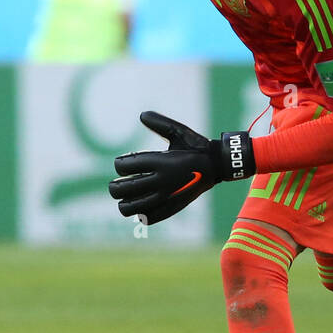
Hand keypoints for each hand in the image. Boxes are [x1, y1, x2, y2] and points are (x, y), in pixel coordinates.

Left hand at [108, 110, 254, 224]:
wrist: (217, 166)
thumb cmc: (196, 147)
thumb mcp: (180, 131)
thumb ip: (160, 123)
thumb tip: (142, 115)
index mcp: (160, 161)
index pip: (123, 166)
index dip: (118, 164)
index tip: (123, 163)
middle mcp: (160, 181)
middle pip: (120, 189)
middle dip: (114, 185)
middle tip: (119, 182)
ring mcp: (165, 197)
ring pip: (129, 208)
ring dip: (123, 202)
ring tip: (127, 197)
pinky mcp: (171, 209)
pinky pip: (146, 217)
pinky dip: (139, 213)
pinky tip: (143, 204)